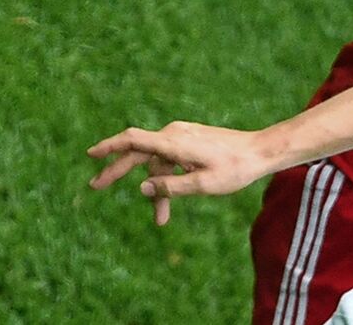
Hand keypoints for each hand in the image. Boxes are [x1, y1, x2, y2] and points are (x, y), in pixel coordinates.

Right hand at [87, 121, 269, 225]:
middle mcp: (176, 134)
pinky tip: (169, 204)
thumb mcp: (202, 184)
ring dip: (156, 189)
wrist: (262, 151)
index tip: (91, 154)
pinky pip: (171, 160)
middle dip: (118, 171)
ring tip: (160, 219)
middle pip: (140, 153)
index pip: (134, 140)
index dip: (110, 146)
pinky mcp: (191, 141)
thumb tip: (142, 187)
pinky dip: (168, 180)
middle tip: (95, 186)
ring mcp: (184, 136)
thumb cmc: (235, 169)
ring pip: (158, 163)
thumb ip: (170, 187)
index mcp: (175, 142)